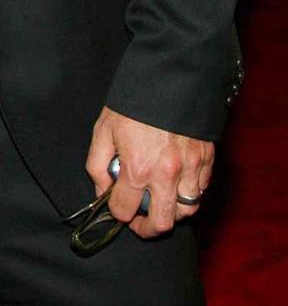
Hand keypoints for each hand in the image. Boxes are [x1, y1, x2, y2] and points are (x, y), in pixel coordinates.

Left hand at [86, 106, 213, 237]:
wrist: (168, 77)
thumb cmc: (133, 103)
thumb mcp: (103, 130)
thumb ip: (98, 166)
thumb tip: (102, 192)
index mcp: (137, 168)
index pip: (125, 211)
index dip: (117, 213)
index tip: (117, 207)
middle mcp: (167, 175)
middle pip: (162, 223)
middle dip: (148, 228)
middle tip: (141, 220)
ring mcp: (191, 168)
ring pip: (187, 211)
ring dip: (172, 211)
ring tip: (161, 200)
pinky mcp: (207, 159)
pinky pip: (202, 190)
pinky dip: (190, 192)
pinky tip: (177, 182)